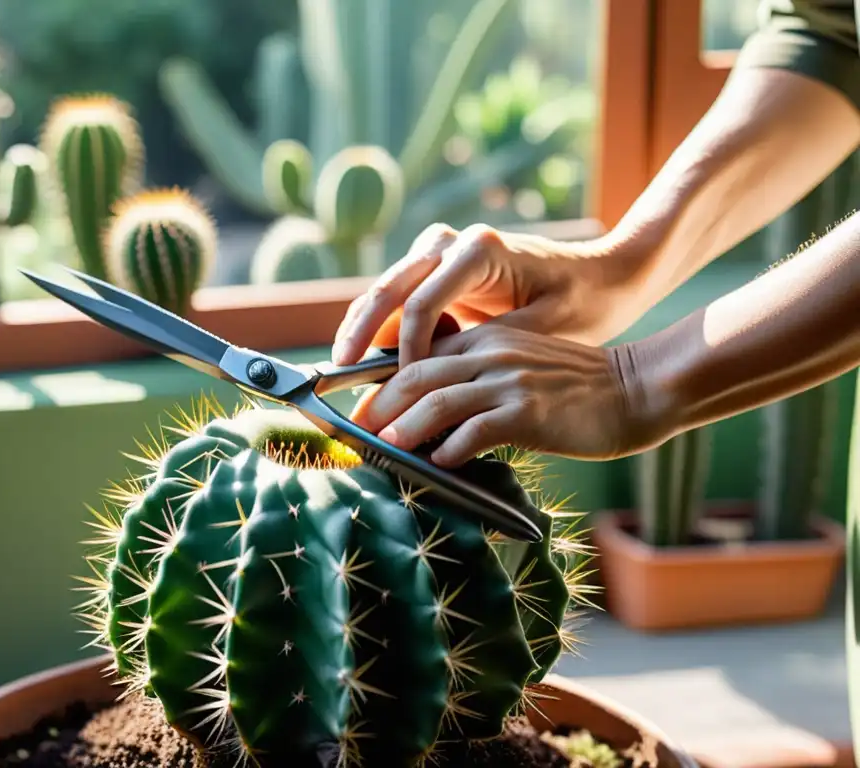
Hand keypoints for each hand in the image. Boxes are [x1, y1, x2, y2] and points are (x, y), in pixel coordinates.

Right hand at [332, 222, 645, 367]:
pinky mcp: (437, 270)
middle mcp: (451, 242)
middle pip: (391, 287)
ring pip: (386, 290)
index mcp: (479, 250)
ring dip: (363, 329)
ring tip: (341, 369)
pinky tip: (368, 361)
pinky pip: (400, 299)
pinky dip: (382, 329)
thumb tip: (442, 380)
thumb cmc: (583, 303)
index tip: (404, 388)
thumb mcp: (542, 332)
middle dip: (361, 330)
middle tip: (338, 369)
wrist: (603, 276)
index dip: (406, 349)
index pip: (422, 302)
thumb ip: (488, 349)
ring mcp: (441, 251)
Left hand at [351, 322, 658, 465]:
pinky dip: (451, 449)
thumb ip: (479, 377)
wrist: (638, 390)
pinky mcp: (529, 411)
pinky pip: (476, 430)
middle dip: (379, 405)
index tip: (361, 409)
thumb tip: (432, 415)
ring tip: (385, 449)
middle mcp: (492, 353)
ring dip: (405, 427)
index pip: (419, 356)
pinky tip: (440, 465)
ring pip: (438, 401)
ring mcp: (510, 380)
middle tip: (356, 432)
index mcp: (486, 339)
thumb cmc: (578, 389)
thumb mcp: (522, 366)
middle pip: (416, 375)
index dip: (382, 383)